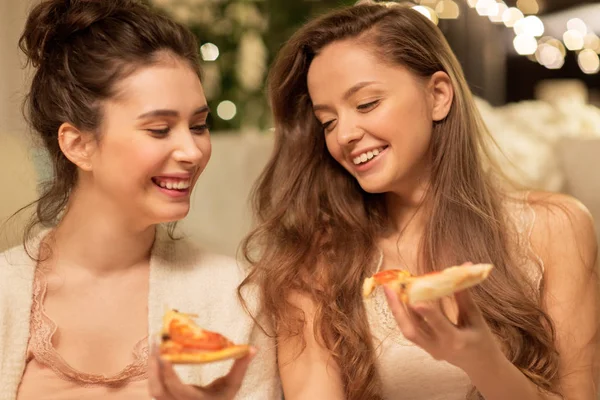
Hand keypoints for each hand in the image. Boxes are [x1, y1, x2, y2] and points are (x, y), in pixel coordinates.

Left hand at [148, 345, 255, 399]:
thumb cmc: (222, 399)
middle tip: (156, 344)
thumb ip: (240, 367)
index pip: (177, 390)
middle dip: (153, 368)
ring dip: (151, 368)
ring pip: (153, 389)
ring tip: (154, 346)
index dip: (168, 375)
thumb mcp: (232, 386)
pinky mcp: (166, 398)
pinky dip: (153, 372)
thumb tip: (253, 348)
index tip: (164, 356)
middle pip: (157, 390)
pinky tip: (156, 355)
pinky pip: (155, 386)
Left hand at [383, 271, 503, 374]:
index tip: (416, 301)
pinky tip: (400, 298)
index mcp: (456, 341)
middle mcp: (439, 347)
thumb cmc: (482, 339)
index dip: (428, 314)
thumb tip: (461, 269)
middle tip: (390, 288)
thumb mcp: (475, 318)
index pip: (440, 326)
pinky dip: (404, 314)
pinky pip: (411, 329)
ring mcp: (429, 349)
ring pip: (407, 330)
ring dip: (397, 309)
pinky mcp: (425, 347)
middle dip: (398, 310)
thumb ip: (463, 297)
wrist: (481, 364)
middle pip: (412, 331)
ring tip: (390, 290)